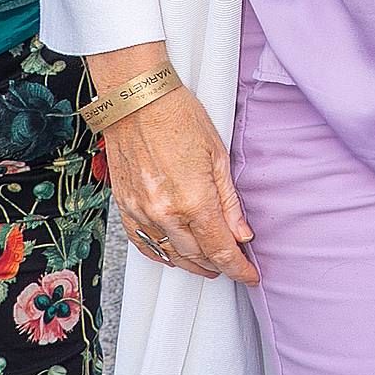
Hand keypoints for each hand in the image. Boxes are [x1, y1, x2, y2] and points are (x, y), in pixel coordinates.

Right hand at [87, 45, 255, 282]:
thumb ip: (229, 203)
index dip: (238, 268)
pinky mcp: (124, 205)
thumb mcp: (218, 156)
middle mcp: (164, 213)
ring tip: (208, 266)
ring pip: (168, 254)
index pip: (220, 249)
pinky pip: (142, 242)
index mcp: (193, 201)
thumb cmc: (180, 117)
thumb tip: (241, 234)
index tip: (250, 276)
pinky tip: (173, 256)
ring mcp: (140, 211)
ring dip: (191, 264)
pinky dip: (160, 254)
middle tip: (234, 267)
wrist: (136, 99)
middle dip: (218, 266)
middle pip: (196, 256)